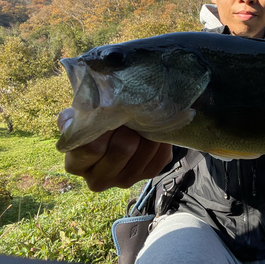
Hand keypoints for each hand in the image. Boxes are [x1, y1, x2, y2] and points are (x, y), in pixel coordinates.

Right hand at [58, 108, 172, 191]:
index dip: (104, 127)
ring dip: (146, 131)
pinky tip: (153, 130)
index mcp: (76, 165)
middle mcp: (99, 179)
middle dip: (129, 127)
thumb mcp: (79, 118)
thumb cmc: (95, 122)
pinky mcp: (147, 175)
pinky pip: (161, 156)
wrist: (117, 129)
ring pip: (144, 151)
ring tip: (142, 120)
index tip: (111, 113)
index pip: (91, 148)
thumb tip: (84, 116)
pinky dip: (160, 139)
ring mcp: (124, 180)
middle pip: (122, 149)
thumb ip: (75, 119)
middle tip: (129, 114)